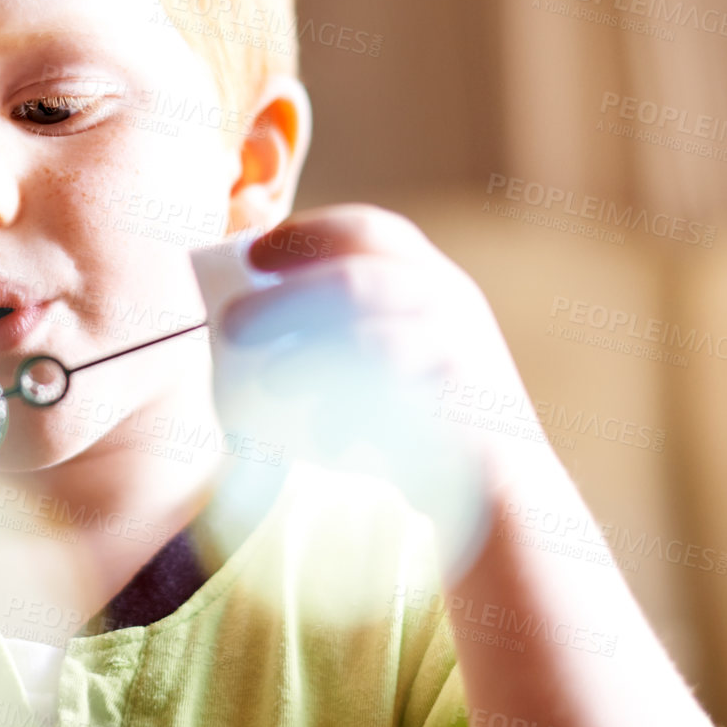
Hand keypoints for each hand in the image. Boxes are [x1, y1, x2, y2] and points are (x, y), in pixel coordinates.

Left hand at [215, 204, 562, 576]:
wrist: (495, 496)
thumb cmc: (412, 429)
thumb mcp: (368, 370)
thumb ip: (320, 338)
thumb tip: (233, 321)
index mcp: (427, 280)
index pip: (366, 229)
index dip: (303, 234)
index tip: (249, 254)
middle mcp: (449, 299)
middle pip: (360, 268)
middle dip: (287, 291)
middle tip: (231, 322)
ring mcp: (462, 344)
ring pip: (372, 325)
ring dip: (305, 342)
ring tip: (263, 375)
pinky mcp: (466, 397)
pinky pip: (395, 388)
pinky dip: (347, 406)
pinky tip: (320, 435)